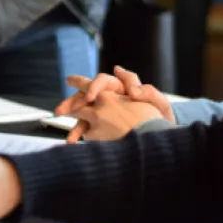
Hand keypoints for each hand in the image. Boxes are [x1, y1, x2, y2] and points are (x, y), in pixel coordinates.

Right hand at [56, 66, 174, 142]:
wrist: (163, 140)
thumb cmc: (163, 120)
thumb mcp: (161, 105)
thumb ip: (149, 94)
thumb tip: (133, 91)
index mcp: (122, 88)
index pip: (106, 80)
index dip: (96, 86)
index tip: (91, 97)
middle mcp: (110, 97)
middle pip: (87, 92)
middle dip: (74, 99)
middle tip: (62, 108)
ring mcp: (104, 112)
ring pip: (83, 109)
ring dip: (70, 113)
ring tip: (59, 117)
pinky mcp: (101, 127)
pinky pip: (85, 127)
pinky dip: (77, 133)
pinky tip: (72, 141)